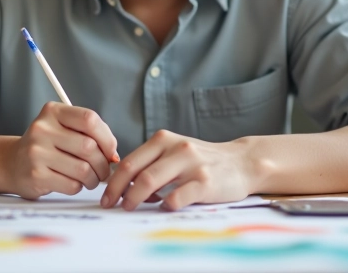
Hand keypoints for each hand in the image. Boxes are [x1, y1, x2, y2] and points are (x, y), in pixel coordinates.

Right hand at [0, 101, 117, 199]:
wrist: (11, 163)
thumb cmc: (46, 146)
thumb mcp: (63, 129)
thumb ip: (88, 134)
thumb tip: (113, 155)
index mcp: (53, 112)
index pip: (89, 119)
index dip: (107, 138)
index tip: (111, 151)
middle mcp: (42, 129)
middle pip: (89, 147)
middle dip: (103, 164)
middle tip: (103, 170)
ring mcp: (37, 152)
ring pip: (83, 169)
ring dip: (93, 179)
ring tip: (90, 179)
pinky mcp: (36, 175)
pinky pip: (72, 185)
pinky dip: (78, 187)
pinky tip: (72, 183)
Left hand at [101, 130, 254, 210]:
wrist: (242, 163)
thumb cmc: (203, 161)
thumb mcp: (175, 152)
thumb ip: (152, 163)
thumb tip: (122, 184)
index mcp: (164, 139)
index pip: (129, 161)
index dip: (113, 181)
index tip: (106, 196)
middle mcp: (176, 148)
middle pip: (135, 172)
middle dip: (118, 191)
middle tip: (111, 205)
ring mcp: (191, 164)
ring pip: (151, 182)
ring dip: (135, 199)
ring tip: (130, 208)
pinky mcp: (205, 182)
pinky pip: (177, 197)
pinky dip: (165, 205)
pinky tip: (163, 208)